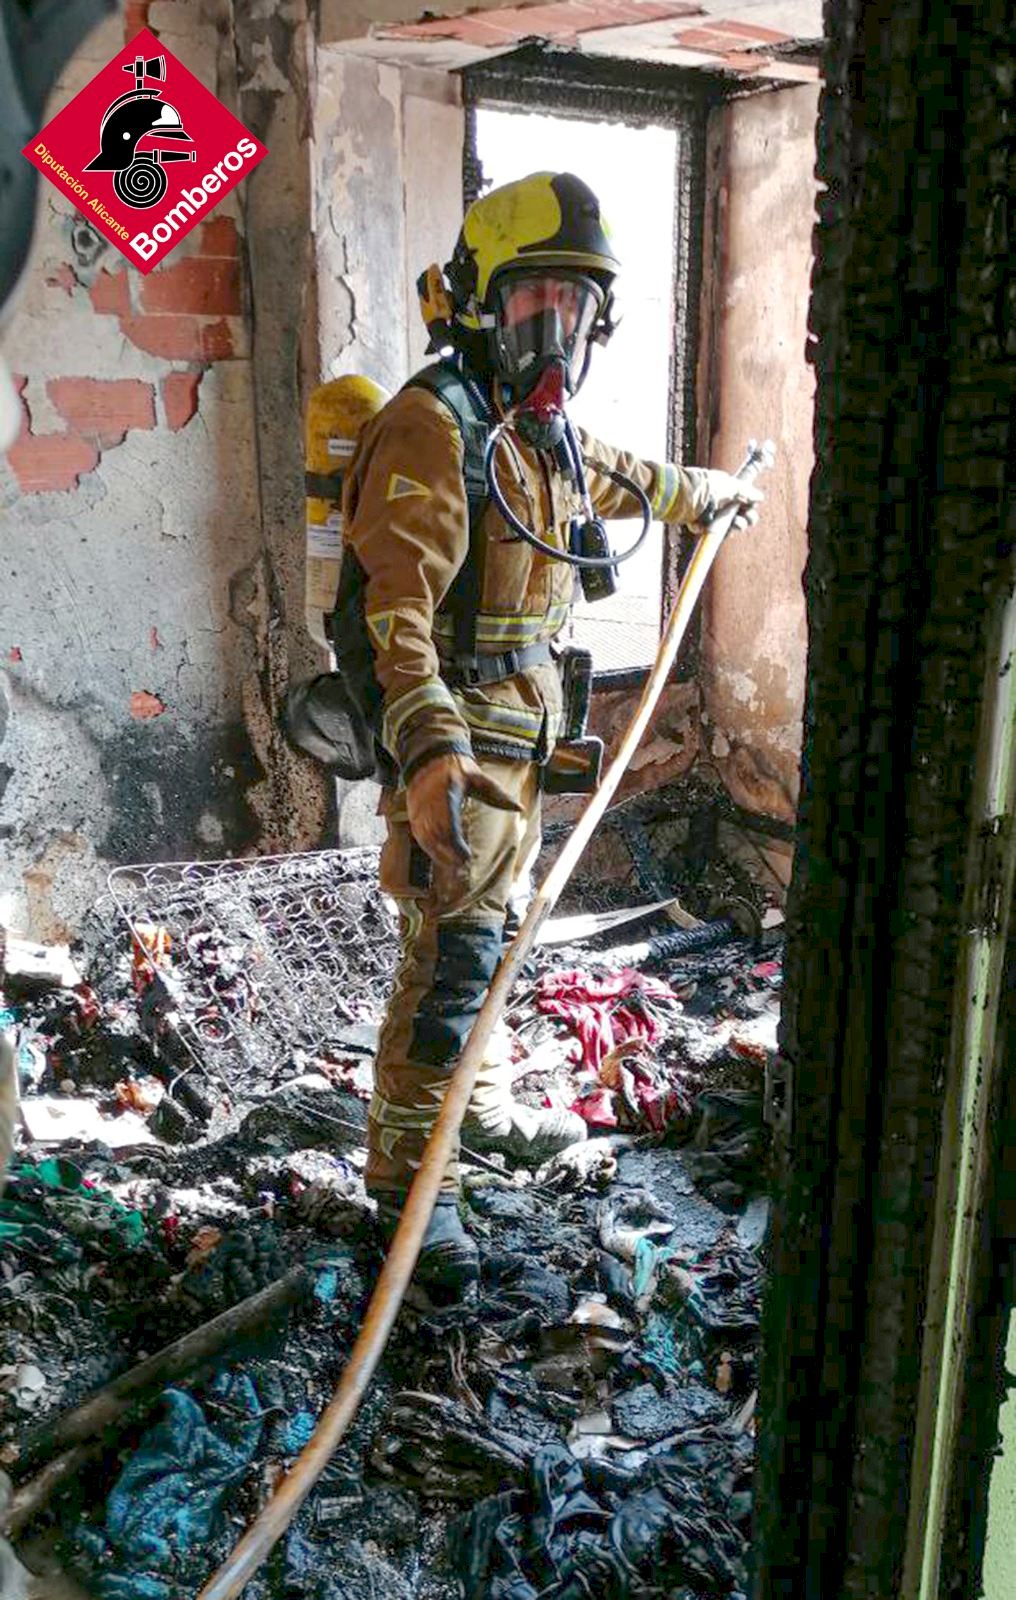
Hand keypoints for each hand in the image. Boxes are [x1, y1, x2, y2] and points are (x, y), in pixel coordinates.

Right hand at [407, 753, 521, 869]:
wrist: (429, 755)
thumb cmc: (457, 767)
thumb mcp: (479, 777)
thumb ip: (498, 795)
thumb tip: (520, 808)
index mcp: (448, 796)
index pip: (449, 825)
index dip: (455, 845)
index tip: (467, 856)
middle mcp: (430, 804)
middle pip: (436, 836)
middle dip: (448, 853)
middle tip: (461, 865)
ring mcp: (419, 809)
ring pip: (425, 838)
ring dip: (437, 854)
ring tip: (452, 865)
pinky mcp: (413, 812)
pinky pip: (418, 834)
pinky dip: (428, 847)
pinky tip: (439, 855)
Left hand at [688, 468, 763, 531]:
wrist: (689, 495)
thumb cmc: (710, 486)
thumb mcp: (732, 485)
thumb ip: (747, 491)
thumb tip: (761, 497)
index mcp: (726, 493)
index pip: (743, 503)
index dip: (749, 507)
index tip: (751, 507)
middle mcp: (719, 505)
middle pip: (738, 518)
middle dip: (746, 519)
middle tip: (746, 519)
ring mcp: (710, 517)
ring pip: (729, 528)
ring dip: (736, 526)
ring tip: (735, 523)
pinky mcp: (702, 527)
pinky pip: (715, 535)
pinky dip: (718, 531)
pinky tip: (718, 528)